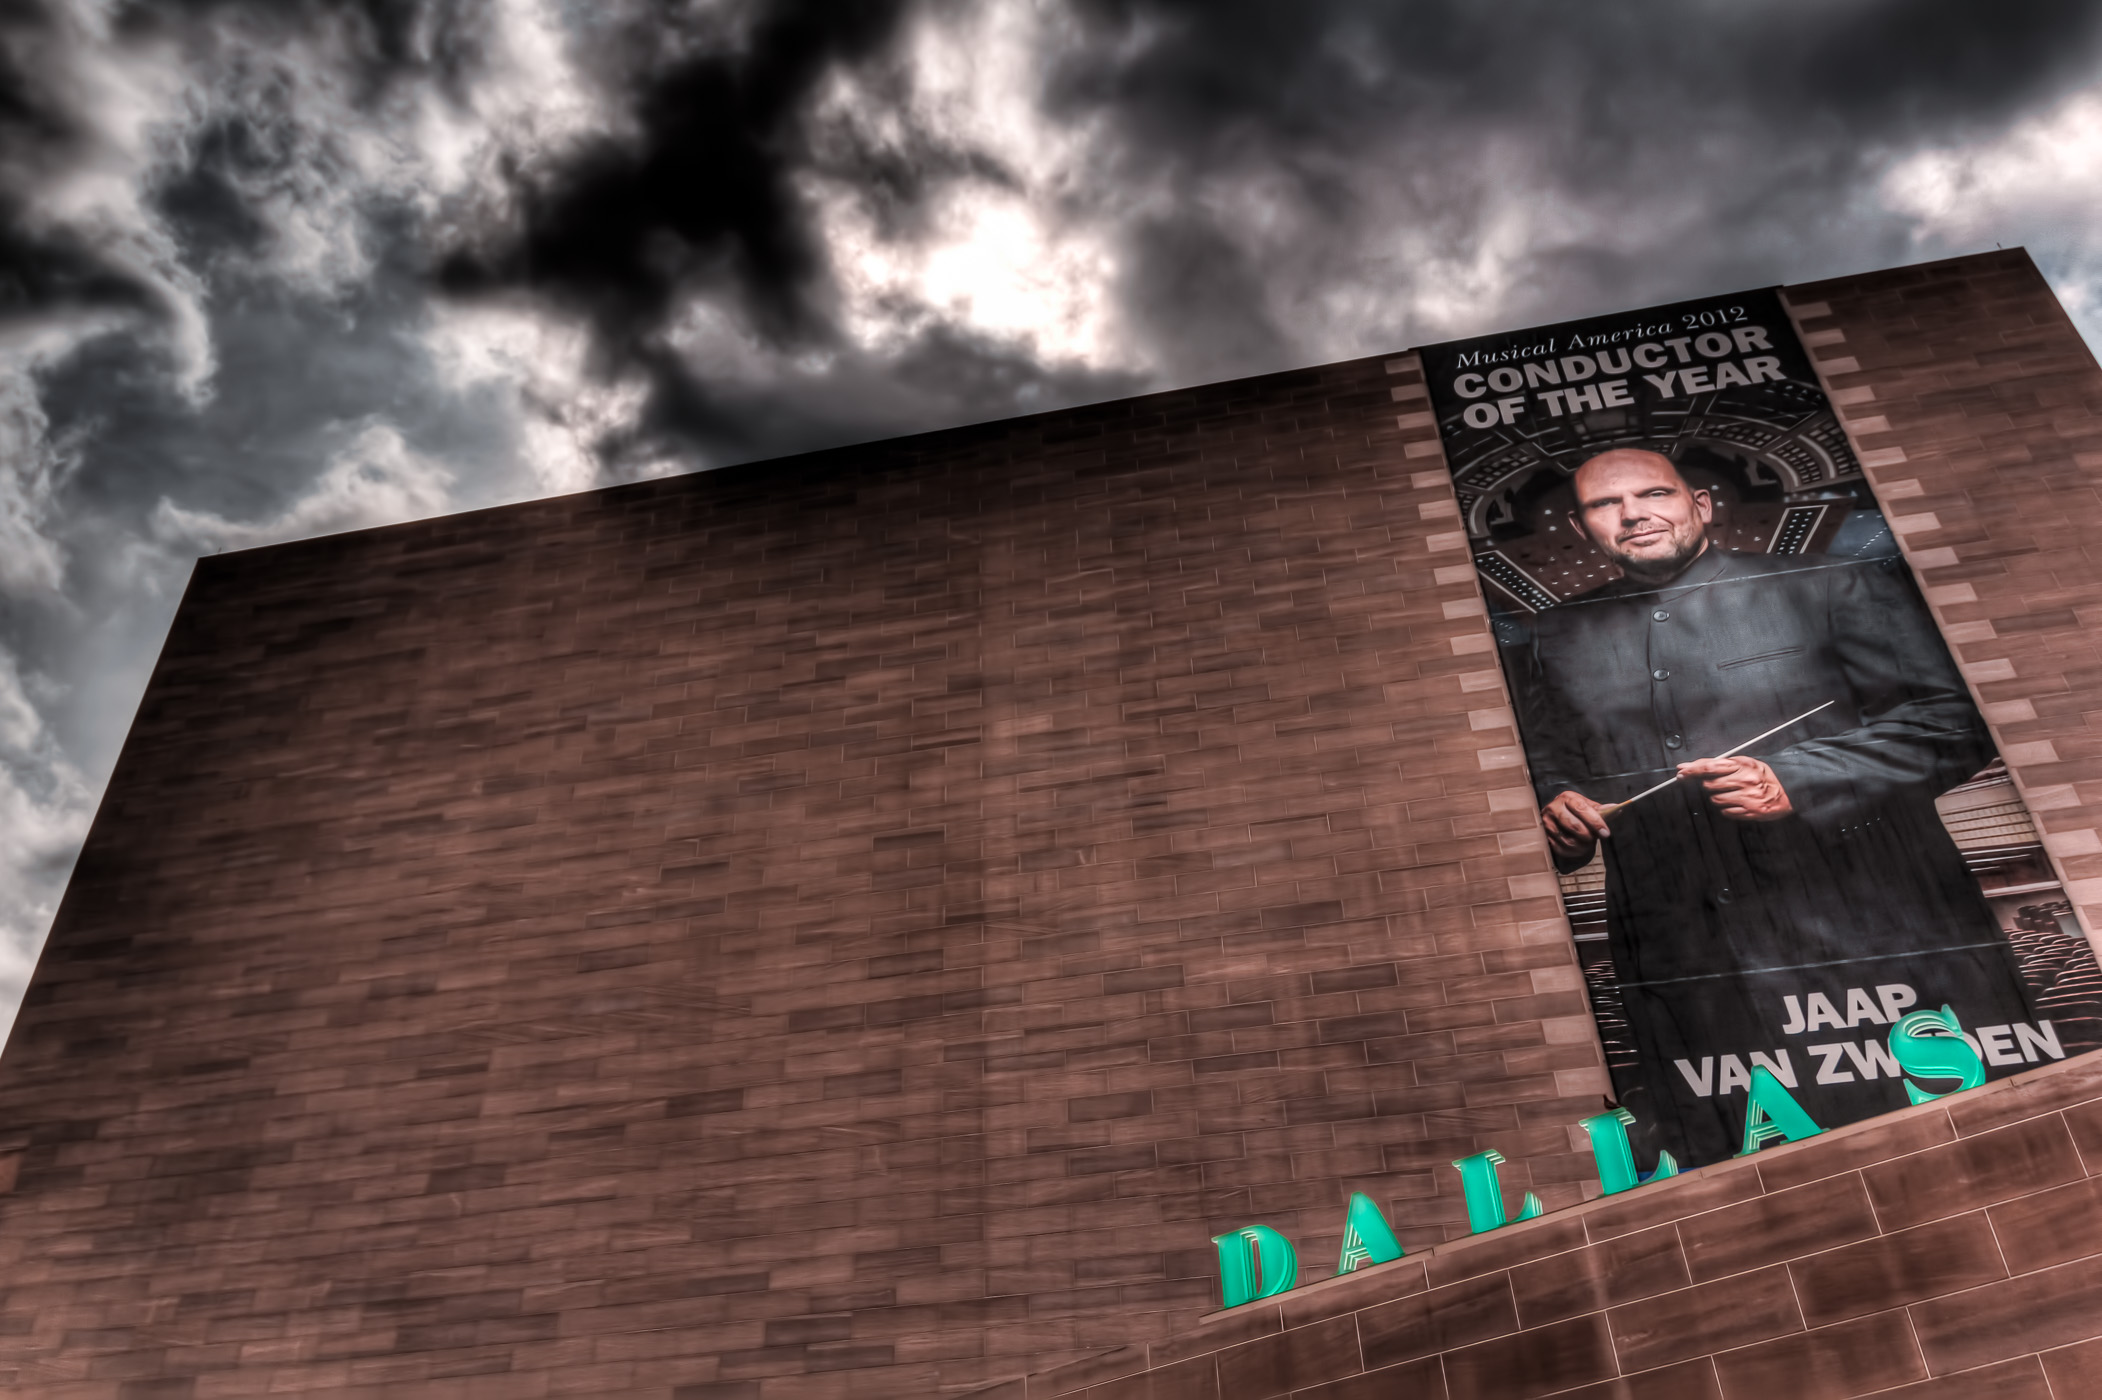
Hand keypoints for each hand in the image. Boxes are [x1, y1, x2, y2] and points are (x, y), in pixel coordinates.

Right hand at [1541, 789, 1611, 859]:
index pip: (1581, 809)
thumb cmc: (1574, 811)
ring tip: (1588, 844)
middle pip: (1573, 825)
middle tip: (1595, 839)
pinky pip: (1561, 849)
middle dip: (1588, 835)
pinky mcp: (1544, 836)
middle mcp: (1553, 808)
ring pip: (1568, 840)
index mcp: (1567, 798)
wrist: (1555, 815)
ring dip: (1582, 846)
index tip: (1605, 833)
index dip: (1595, 822)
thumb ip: (1600, 810)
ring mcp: (1547, 823)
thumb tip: (1616, 808)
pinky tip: (1579, 849)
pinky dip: (1574, 852)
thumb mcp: (1586, 806)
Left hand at [1679, 755, 1793, 820]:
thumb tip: (1687, 766)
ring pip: (1716, 800)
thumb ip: (1715, 764)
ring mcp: (1748, 797)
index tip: (1682, 773)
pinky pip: (1726, 812)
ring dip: (1719, 798)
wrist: (1788, 788)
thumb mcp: (1742, 762)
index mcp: (1742, 766)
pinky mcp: (1751, 811)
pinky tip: (1739, 802)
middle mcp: (1745, 781)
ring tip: (1733, 793)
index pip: (1709, 767)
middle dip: (1711, 785)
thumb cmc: (1762, 775)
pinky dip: (1728, 808)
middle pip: (1710, 786)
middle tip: (1723, 784)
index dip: (1692, 770)